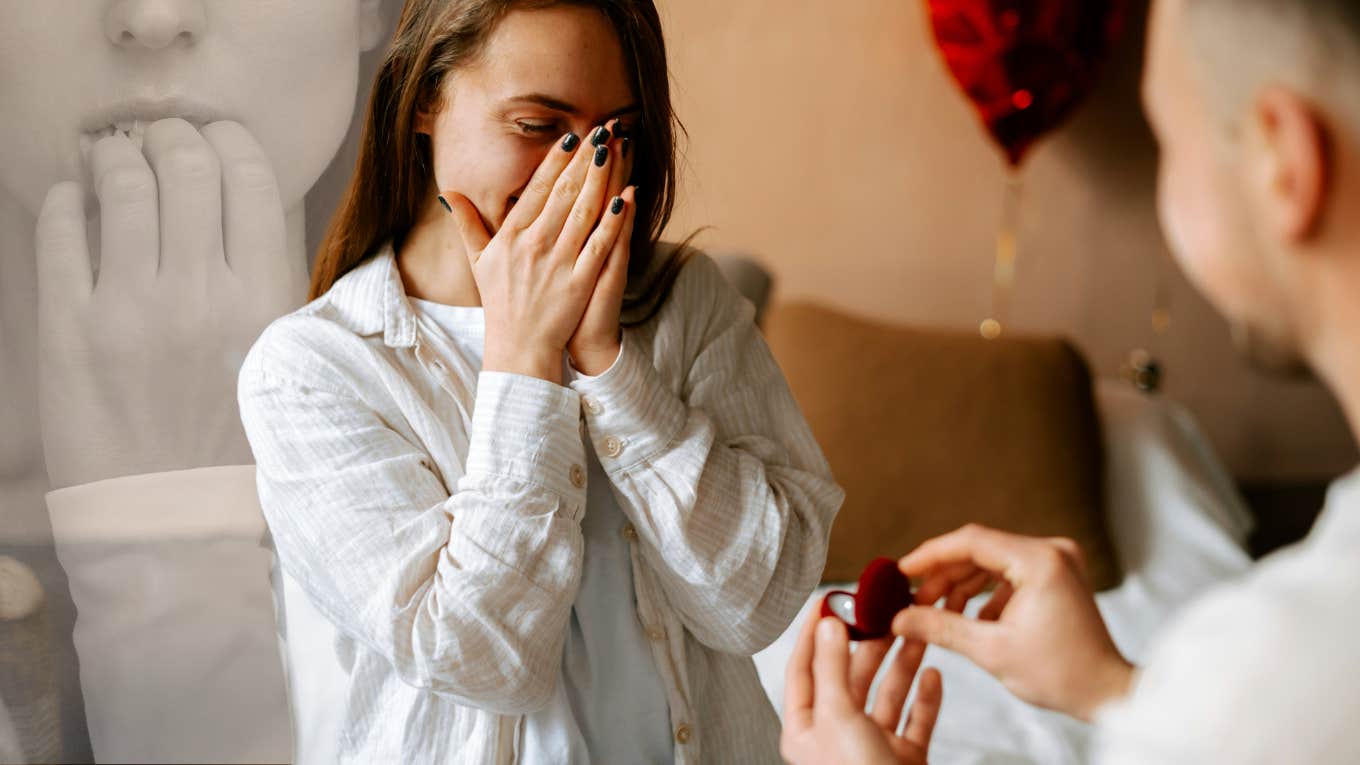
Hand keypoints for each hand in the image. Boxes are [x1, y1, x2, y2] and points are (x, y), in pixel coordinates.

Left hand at [35, 119, 304, 488]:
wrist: (174, 517)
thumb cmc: (237, 440)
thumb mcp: (280, 360)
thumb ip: (267, 285)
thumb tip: (242, 209)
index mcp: (260, 299)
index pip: (249, 178)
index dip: (229, 139)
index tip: (216, 136)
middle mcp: (198, 292)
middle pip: (186, 165)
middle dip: (171, 135)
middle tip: (160, 137)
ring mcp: (130, 308)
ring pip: (122, 186)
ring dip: (116, 156)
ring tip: (113, 158)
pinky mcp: (70, 328)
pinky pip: (61, 233)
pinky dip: (66, 201)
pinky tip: (73, 200)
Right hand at [444, 124, 630, 384]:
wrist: (518, 348)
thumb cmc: (501, 304)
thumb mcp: (479, 261)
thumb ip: (467, 224)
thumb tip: (448, 194)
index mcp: (511, 236)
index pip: (537, 189)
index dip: (557, 161)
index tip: (573, 137)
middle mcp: (534, 244)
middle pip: (565, 191)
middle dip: (586, 158)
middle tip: (603, 130)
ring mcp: (559, 262)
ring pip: (585, 210)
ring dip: (602, 177)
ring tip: (616, 149)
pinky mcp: (580, 281)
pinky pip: (600, 243)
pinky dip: (615, 219)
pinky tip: (626, 196)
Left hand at [781, 603, 943, 764]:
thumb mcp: (837, 716)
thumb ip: (832, 667)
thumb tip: (827, 625)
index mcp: (806, 729)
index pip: (803, 668)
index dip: (813, 633)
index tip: (829, 601)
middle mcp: (837, 734)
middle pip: (852, 676)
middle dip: (871, 643)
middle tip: (884, 612)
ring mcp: (872, 745)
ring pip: (889, 694)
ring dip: (904, 663)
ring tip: (917, 632)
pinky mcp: (903, 757)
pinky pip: (917, 719)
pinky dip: (926, 697)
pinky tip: (933, 674)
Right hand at [892, 524, 1133, 721]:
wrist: (1106, 692)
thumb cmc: (1059, 674)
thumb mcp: (991, 651)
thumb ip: (941, 627)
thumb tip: (898, 618)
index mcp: (1040, 561)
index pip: (972, 542)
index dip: (932, 554)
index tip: (902, 570)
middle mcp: (1052, 551)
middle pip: (980, 550)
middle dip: (944, 575)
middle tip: (915, 601)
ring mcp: (1057, 560)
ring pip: (992, 562)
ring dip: (962, 585)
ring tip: (937, 613)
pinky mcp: (1057, 574)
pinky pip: (1009, 573)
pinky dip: (986, 593)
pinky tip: (971, 620)